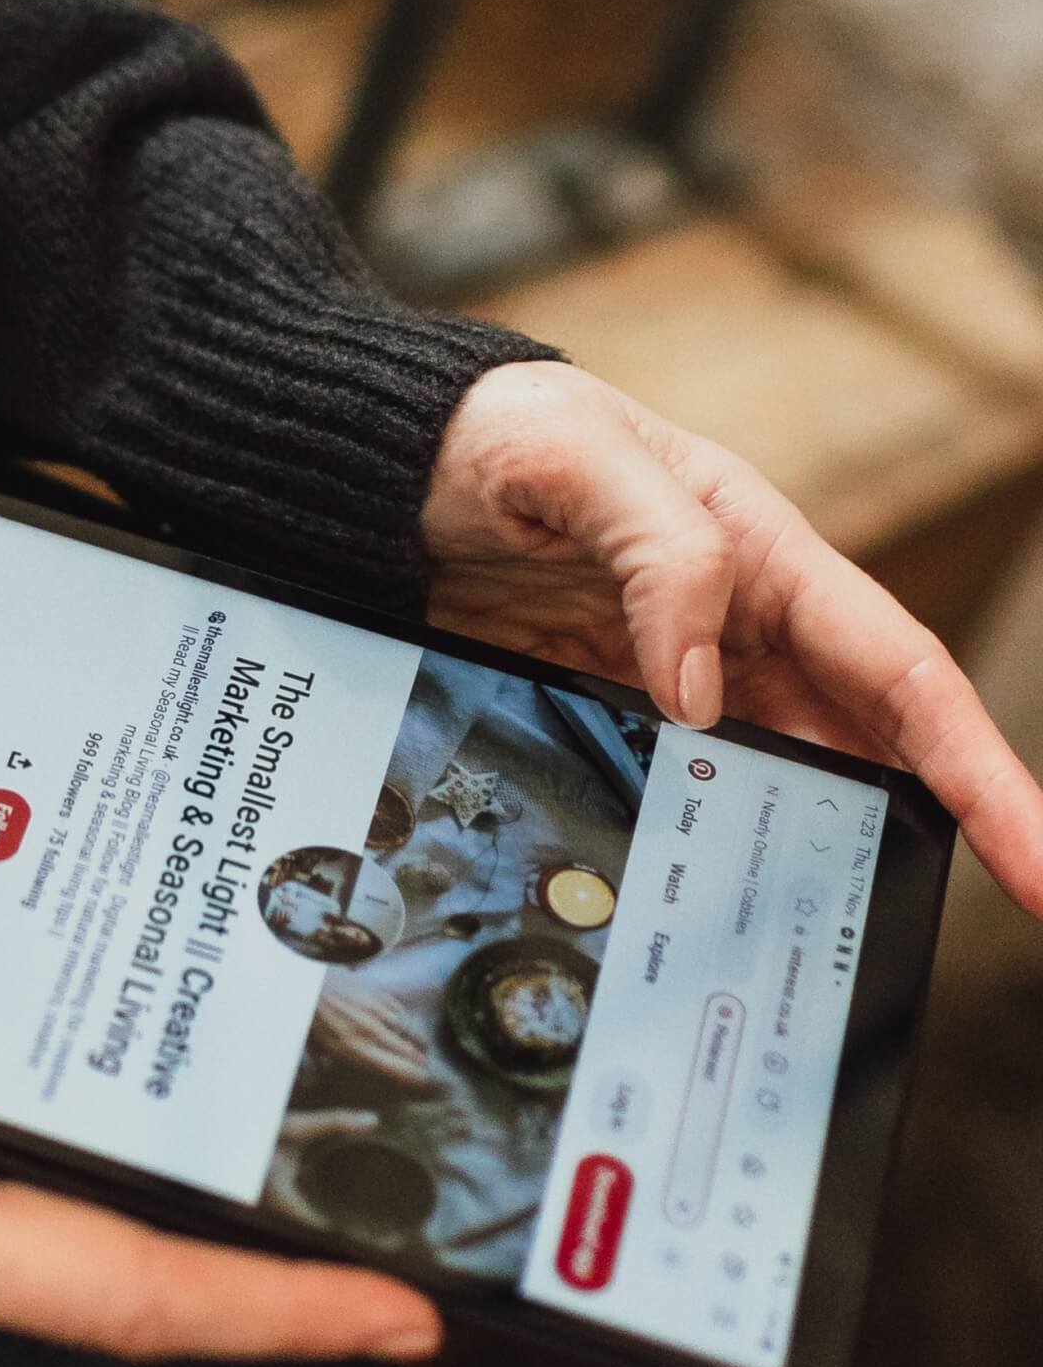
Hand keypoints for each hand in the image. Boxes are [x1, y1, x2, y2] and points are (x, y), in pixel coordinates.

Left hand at [424, 360, 1042, 916]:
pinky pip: (679, 786)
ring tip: (843, 937)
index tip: (1035, 854)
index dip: (980, 768)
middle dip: (937, 830)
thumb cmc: (492, 430)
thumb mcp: (572, 458)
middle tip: (983, 918)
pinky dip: (707, 842)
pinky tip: (711, 902)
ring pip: (778, 778)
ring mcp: (672, 671)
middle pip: (864, 743)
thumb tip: (702, 692)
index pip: (902, 674)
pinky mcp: (606, 705)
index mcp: (762, 549)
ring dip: (815, 851)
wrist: (388, 468)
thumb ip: (658, 556)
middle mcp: (737, 620)